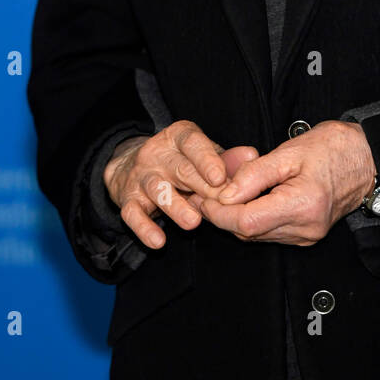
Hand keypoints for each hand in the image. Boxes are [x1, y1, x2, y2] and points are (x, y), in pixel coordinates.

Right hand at [103, 121, 257, 249]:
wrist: (131, 166)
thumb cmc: (181, 162)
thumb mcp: (203, 154)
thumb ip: (227, 158)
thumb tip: (252, 155)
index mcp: (178, 137)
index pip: (193, 143)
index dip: (206, 159)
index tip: (220, 178)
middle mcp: (157, 154)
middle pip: (180, 170)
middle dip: (201, 188)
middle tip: (220, 205)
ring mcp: (141, 176)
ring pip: (157, 190)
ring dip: (176, 207)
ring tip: (193, 222)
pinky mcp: (128, 199)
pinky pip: (132, 214)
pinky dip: (144, 228)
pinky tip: (158, 241)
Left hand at [199, 120, 375, 245]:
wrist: (367, 159)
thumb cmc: (335, 149)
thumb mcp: (290, 151)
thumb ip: (255, 173)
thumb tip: (225, 192)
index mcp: (303, 205)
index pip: (247, 221)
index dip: (219, 211)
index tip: (203, 196)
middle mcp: (305, 228)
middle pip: (248, 232)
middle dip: (222, 214)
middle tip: (205, 192)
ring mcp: (306, 236)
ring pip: (256, 235)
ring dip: (235, 216)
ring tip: (222, 192)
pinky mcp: (305, 235)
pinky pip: (268, 232)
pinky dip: (252, 218)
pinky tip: (245, 200)